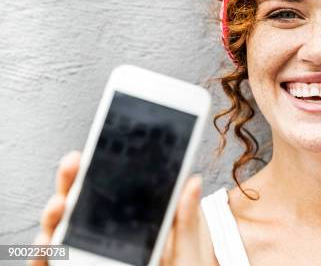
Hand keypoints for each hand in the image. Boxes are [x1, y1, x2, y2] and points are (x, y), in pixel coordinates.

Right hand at [29, 151, 207, 265]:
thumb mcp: (189, 255)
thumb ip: (186, 222)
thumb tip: (193, 179)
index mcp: (139, 227)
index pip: (118, 194)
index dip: (105, 169)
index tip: (100, 148)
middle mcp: (110, 240)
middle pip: (85, 207)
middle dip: (75, 184)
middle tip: (75, 164)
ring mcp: (91, 258)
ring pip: (63, 234)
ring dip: (56, 217)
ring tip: (59, 205)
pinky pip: (53, 265)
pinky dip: (45, 255)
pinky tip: (48, 244)